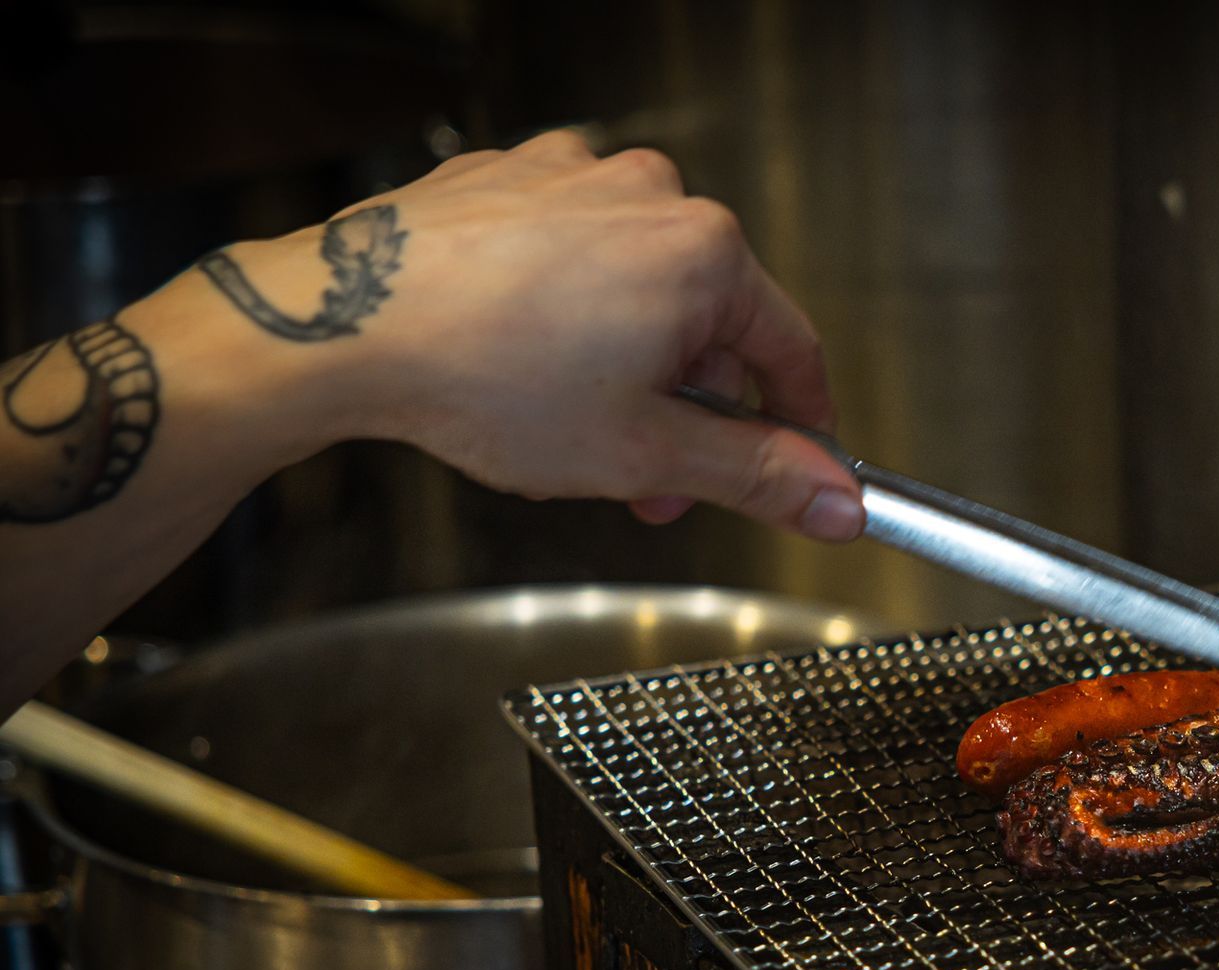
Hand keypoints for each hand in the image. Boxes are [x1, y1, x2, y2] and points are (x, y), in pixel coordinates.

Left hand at [199, 130, 863, 539]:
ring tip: (568, 420)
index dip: (797, 425)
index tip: (791, 466)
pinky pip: (572, 251)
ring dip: (628, 360)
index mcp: (705, 253)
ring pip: (640, 286)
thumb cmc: (485, 382)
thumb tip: (836, 502)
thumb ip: (757, 477)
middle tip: (650, 480)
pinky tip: (521, 357)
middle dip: (689, 408)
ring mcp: (575, 175)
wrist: (339, 330)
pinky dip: (567, 308)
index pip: (791, 351)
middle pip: (711, 320)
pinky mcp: (510, 177)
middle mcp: (650, 192)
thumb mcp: (646, 455)